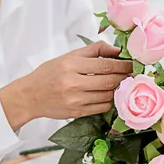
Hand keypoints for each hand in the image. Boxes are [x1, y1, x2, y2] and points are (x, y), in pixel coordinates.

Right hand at [0, 41, 131, 129]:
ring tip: (124, 84)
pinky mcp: (76, 113)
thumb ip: (93, 51)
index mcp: (71, 65)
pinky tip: (111, 96)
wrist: (30, 96)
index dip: (123, 65)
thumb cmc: (49, 74)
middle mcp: (73, 83)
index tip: (133, 64)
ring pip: (108, 96)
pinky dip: (110, 101)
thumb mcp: (68, 56)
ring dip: (119, 90)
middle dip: (125, 78)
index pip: (106, 65)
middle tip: (134, 75)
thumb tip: (117, 51)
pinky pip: (101, 108)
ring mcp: (75, 100)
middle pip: (110, 81)